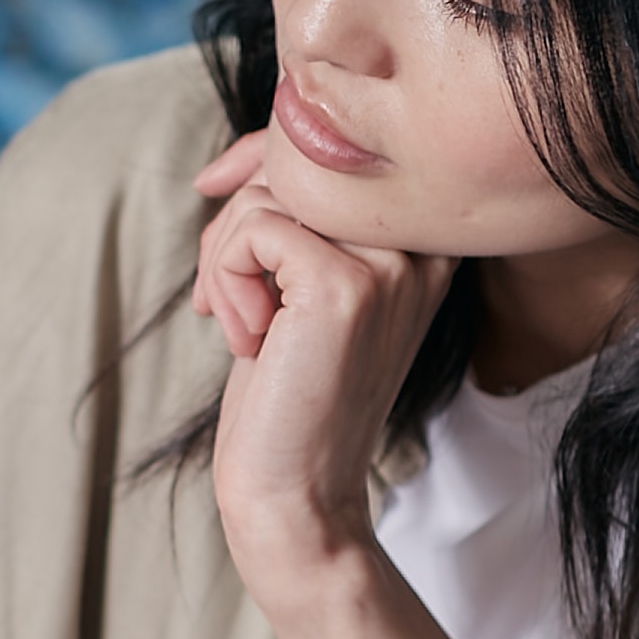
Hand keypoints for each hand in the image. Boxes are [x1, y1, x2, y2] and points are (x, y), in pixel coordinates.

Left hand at [192, 147, 454, 613]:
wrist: (295, 494)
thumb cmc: (286, 395)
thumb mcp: (295, 289)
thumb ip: (295, 216)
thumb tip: (235, 158)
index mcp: (425, 242)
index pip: (339, 145)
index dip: (263, 154)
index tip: (212, 186)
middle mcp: (425, 246)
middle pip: (301, 161)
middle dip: (235, 220)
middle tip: (223, 298)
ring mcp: (392, 264)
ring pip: (271, 191)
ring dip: (225, 257)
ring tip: (242, 327)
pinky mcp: (347, 286)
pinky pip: (255, 229)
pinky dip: (225, 276)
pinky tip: (245, 338)